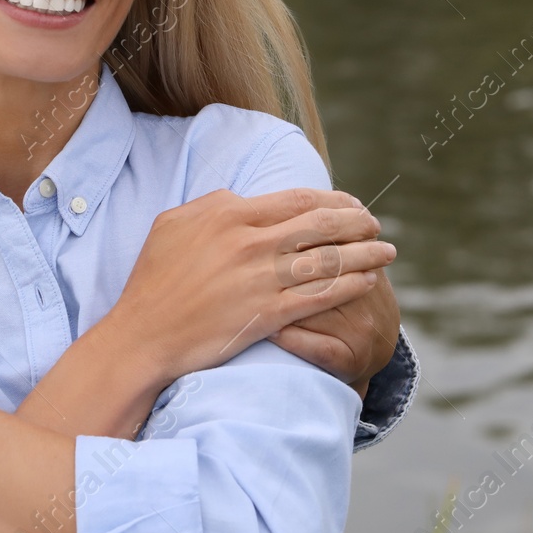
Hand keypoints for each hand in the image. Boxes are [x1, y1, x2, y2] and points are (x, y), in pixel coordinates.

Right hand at [105, 188, 393, 385]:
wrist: (144, 334)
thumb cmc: (153, 280)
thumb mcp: (173, 223)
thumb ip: (212, 205)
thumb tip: (242, 197)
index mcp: (230, 214)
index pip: (297, 199)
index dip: (333, 200)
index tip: (352, 205)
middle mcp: (251, 242)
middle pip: (321, 224)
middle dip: (358, 223)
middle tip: (377, 226)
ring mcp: (262, 279)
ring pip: (328, 259)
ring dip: (365, 254)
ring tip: (387, 252)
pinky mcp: (268, 314)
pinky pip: (320, 296)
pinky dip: (349, 286)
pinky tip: (367, 282)